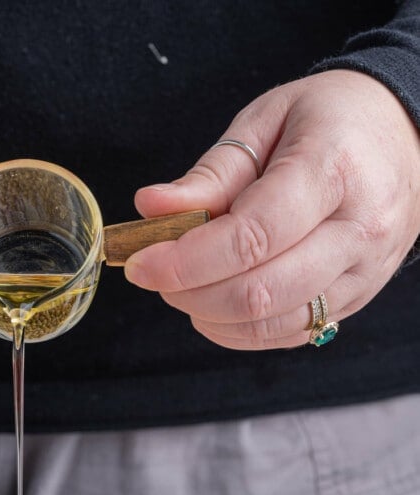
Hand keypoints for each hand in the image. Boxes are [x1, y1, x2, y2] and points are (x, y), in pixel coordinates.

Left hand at [124, 70, 419, 349]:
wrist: (405, 137)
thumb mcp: (266, 122)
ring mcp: (364, 272)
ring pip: (274, 322)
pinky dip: (241, 331)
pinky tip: (215, 307)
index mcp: (333, 169)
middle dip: (192, 293)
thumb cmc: (330, 121)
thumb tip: (151, 208)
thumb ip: (211, 174)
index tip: (141, 263)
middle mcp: (359, 228)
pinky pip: (291, 333)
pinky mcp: (357, 299)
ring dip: (212, 317)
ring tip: (185, 289)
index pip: (252, 236)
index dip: (187, 261)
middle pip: (261, 290)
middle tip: (156, 276)